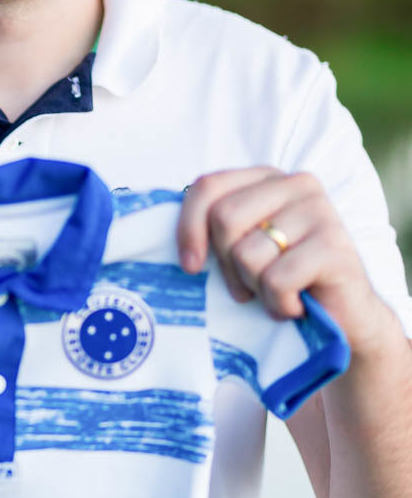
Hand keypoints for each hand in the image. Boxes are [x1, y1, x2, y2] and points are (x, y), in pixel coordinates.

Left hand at [177, 167, 394, 353]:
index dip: (188, 228)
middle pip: (224, 219)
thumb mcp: (239, 247)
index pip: (207, 186)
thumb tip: (154, 236)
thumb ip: (212, 229)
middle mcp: (296, 185)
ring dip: (255, 287)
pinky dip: (278, 303)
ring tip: (276, 292)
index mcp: (266, 178)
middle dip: (225, 264)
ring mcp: (320, 212)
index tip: (189, 266)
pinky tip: (295, 305)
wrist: (343, 318)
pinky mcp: (336, 246)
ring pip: (248, 253)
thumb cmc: (279, 280)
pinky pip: (277, 278)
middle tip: (245, 285)